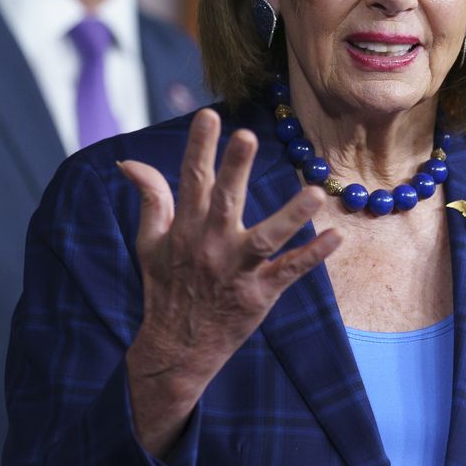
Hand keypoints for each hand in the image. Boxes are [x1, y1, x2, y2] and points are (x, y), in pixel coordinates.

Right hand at [118, 109, 341, 456]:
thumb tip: (128, 161)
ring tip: (314, 194)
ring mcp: (237, 270)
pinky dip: (313, 255)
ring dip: (290, 216)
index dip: (199, 148)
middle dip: (235, 169)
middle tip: (247, 137)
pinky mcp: (260, 294)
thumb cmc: (165, 287)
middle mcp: (211, 245)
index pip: (191, 181)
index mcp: (185, 229)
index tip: (208, 116)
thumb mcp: (149, 243)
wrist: (175, 349)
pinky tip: (336, 236)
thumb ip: (149, 199)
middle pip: (225, 201)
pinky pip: (290, 271)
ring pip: (266, 238)